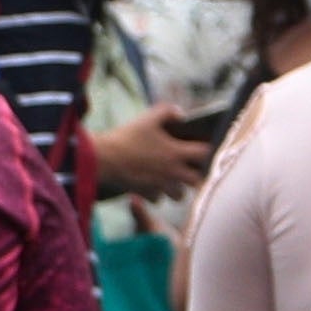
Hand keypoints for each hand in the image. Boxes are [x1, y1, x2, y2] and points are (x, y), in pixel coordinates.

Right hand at [83, 108, 217, 201]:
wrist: (104, 159)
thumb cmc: (127, 137)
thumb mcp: (148, 118)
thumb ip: (168, 111)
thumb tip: (181, 114)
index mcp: (176, 153)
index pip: (205, 154)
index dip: (207, 150)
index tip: (202, 147)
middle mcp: (172, 172)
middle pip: (197, 181)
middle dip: (196, 175)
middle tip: (190, 168)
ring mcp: (160, 186)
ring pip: (179, 195)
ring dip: (178, 188)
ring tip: (172, 180)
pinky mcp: (146, 193)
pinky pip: (158, 200)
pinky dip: (157, 194)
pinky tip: (152, 186)